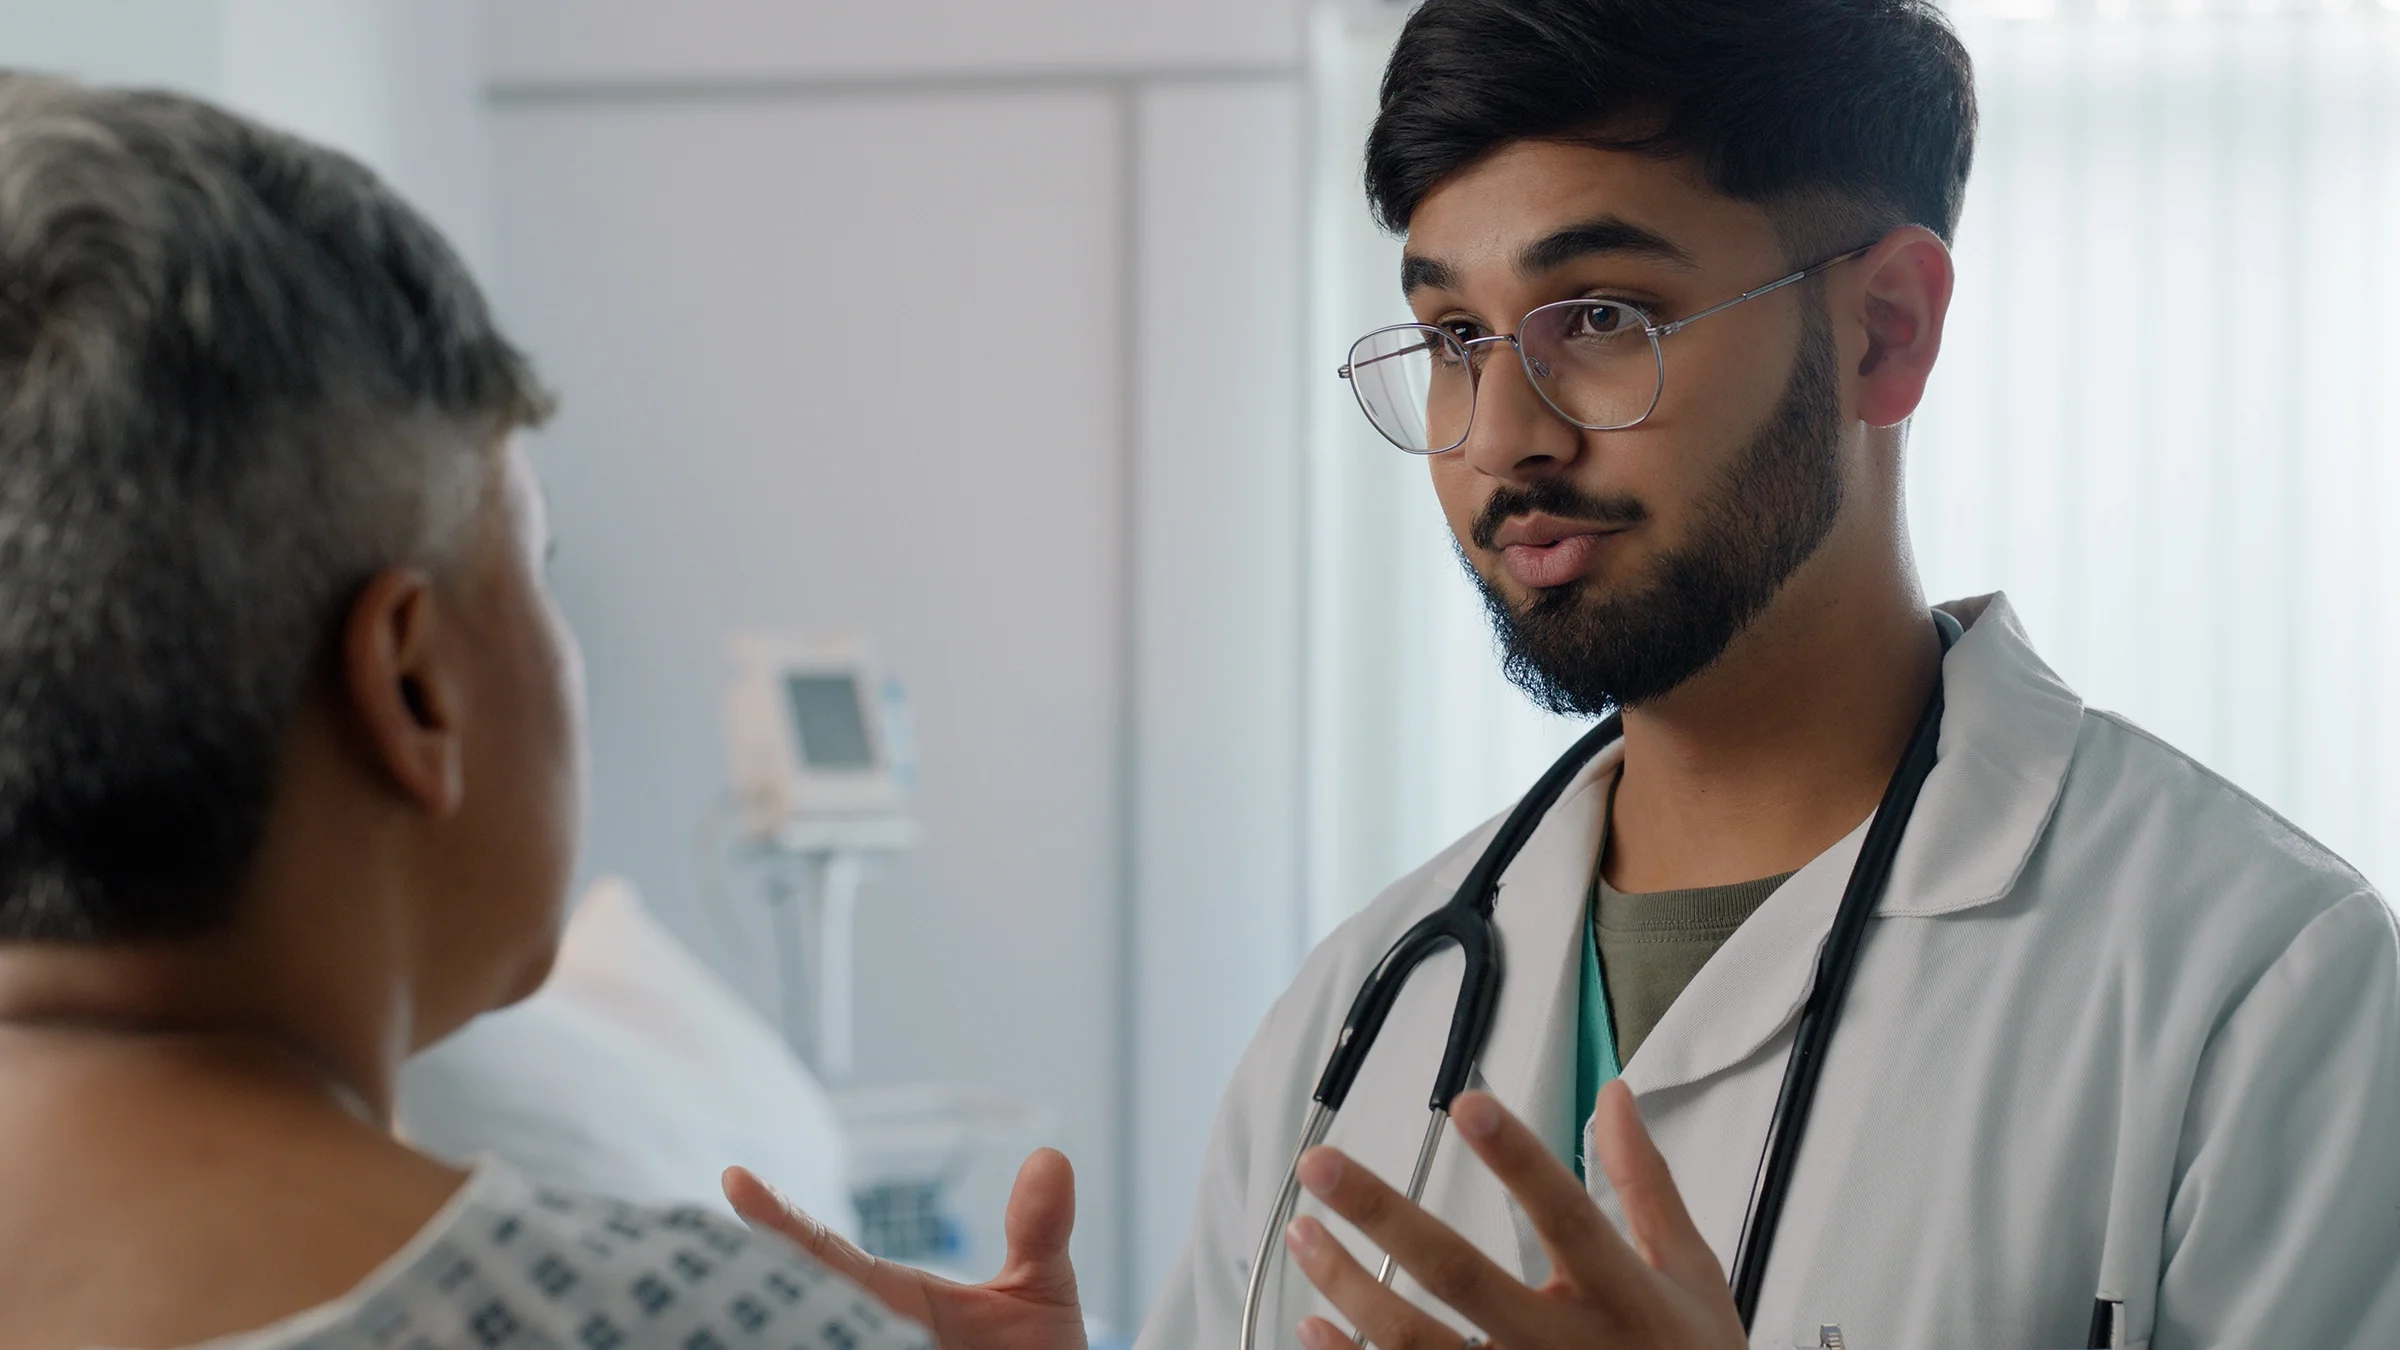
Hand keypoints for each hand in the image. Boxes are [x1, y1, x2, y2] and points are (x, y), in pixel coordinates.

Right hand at [724, 1149, 1087, 1349]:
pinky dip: (846, 1349)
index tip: (735, 1178)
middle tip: (744, 1267)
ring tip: (830, 1335)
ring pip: (819, 1339)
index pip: (828, 1256)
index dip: (781, 1220)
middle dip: (785, 1292)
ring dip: (822, 1331)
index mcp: (893, 1300)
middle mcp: (870, 1335)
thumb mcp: (1040, 1290)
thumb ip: (1039, 1231)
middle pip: (807, 1305)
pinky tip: (847, 1340)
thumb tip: (1051, 1158)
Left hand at [1281, 1081, 1744, 1349]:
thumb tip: (1615, 1094)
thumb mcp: (1690, 1275)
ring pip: (1418, 1343)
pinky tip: (1311, 1325)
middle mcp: (1566, 1347)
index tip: (1468, 1103)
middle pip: (1463, 1276)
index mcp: (1621, 1296)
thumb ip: (1646, 1185)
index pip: (1566, 1214)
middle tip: (1322, 1167)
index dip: (1518, 1159)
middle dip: (1384, 1217)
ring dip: (1350, 1286)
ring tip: (1304, 1231)